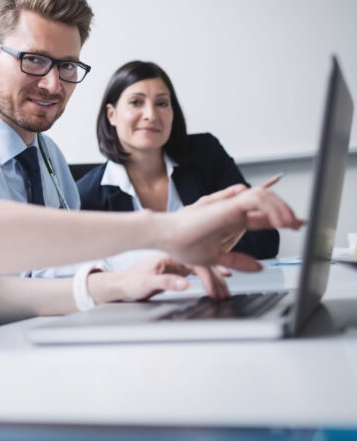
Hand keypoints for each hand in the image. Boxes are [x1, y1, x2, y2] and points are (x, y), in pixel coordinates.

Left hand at [89, 253, 232, 302]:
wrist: (122, 284)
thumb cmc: (131, 282)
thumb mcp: (147, 283)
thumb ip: (166, 283)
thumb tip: (185, 284)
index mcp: (169, 255)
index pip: (196, 263)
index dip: (208, 277)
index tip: (213, 292)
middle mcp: (176, 255)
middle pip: (203, 263)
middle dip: (216, 279)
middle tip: (225, 294)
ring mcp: (178, 261)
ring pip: (204, 266)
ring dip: (216, 279)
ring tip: (226, 292)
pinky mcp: (179, 268)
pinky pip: (200, 270)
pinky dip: (211, 276)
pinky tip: (222, 277)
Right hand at [160, 185, 301, 268]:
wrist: (164, 236)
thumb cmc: (181, 244)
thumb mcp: (215, 258)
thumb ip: (237, 261)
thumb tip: (259, 267)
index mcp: (230, 223)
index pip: (261, 218)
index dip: (280, 220)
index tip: (297, 225)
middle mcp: (232, 212)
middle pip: (266, 206)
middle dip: (286, 213)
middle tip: (299, 224)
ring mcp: (230, 207)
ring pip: (264, 198)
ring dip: (280, 208)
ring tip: (290, 223)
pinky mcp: (227, 205)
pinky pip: (256, 198)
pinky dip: (269, 206)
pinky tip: (277, 220)